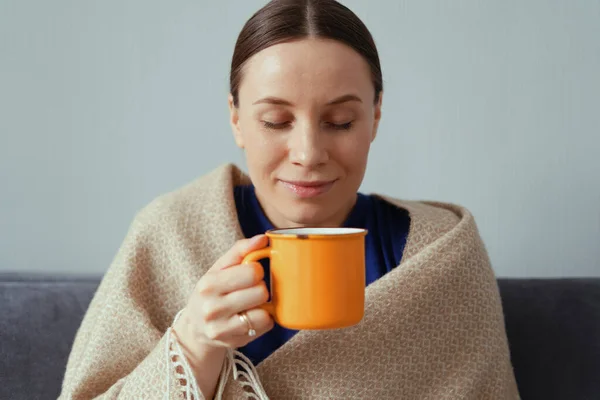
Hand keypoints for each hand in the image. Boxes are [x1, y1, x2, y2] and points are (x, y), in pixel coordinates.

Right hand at [174, 235, 273, 355]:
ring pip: (264, 312)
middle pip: (261, 292)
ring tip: (251, 304)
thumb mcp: (218, 269)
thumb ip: (240, 251)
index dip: (256, 271)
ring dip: (263, 306)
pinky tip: (252, 317)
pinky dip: (264, 320)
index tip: (250, 274)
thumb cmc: (211, 292)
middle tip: (250, 290)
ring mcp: (222, 329)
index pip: (251, 272)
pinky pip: (265, 326)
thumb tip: (263, 239)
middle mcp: (212, 308)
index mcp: (209, 284)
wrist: (195, 328)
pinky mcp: (233, 342)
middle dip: (260, 288)